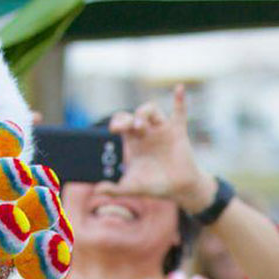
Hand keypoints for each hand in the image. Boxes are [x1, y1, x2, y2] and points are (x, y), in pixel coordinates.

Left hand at [105, 84, 216, 213]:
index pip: (122, 123)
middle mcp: (147, 132)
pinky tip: (179, 88)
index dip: (117, 122)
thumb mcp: (133, 187)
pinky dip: (180, 100)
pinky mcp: (178, 131)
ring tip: (139, 126)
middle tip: (122, 127)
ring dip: (144, 113)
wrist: (179, 189)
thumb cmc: (155, 185)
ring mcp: (162, 130)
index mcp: (134, 141)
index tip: (113, 129)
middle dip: (127, 118)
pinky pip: (180, 112)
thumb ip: (115, 189)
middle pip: (134, 115)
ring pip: (152, 111)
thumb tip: (97, 190)